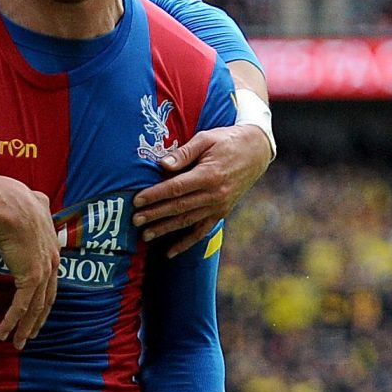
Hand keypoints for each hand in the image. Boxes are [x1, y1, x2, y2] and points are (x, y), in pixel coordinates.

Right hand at [0, 184, 59, 349]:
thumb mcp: (35, 200)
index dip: (44, 295)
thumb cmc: (17, 200)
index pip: (51, 278)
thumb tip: (38, 197)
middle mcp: (52, 262)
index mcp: (53, 247)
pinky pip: (20, 307)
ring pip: (35, 308)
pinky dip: (12, 322)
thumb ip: (39, 203)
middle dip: (38, 319)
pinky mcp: (29, 278)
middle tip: (30, 334)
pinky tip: (3, 333)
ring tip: (17, 342)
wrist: (11, 205)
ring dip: (26, 328)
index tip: (37, 307)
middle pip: (47, 298)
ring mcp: (43, 272)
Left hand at [132, 125, 270, 256]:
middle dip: (154, 214)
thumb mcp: (205, 139)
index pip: (176, 188)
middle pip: (179, 207)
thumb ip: (184, 153)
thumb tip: (162, 164)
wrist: (257, 151)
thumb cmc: (227, 141)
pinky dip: (186, 243)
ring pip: (187, 221)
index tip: (136, 200)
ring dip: (165, 229)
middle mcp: (215, 194)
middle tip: (135, 220)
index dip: (155, 195)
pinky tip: (170, 252)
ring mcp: (219, 206)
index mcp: (209, 175)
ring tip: (145, 235)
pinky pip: (202, 231)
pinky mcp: (221, 212)